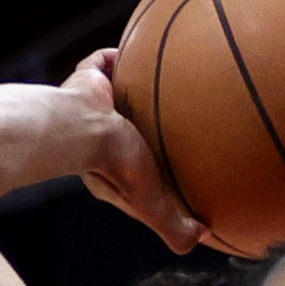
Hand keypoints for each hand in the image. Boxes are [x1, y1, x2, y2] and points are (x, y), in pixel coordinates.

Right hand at [54, 52, 201, 251]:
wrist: (82, 126)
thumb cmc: (115, 166)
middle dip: (148, 123)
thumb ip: (174, 227)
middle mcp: (102, 134)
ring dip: (135, 87)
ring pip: (119, 94)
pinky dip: (115, 57)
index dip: (156, 165)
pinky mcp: (89, 80)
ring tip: (159, 79)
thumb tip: (202, 237)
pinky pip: (103, 63)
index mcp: (113, 165)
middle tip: (174, 118)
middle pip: (131, 126)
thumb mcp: (151, 204)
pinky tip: (139, 48)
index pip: (138, 166)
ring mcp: (95, 105)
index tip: (177, 165)